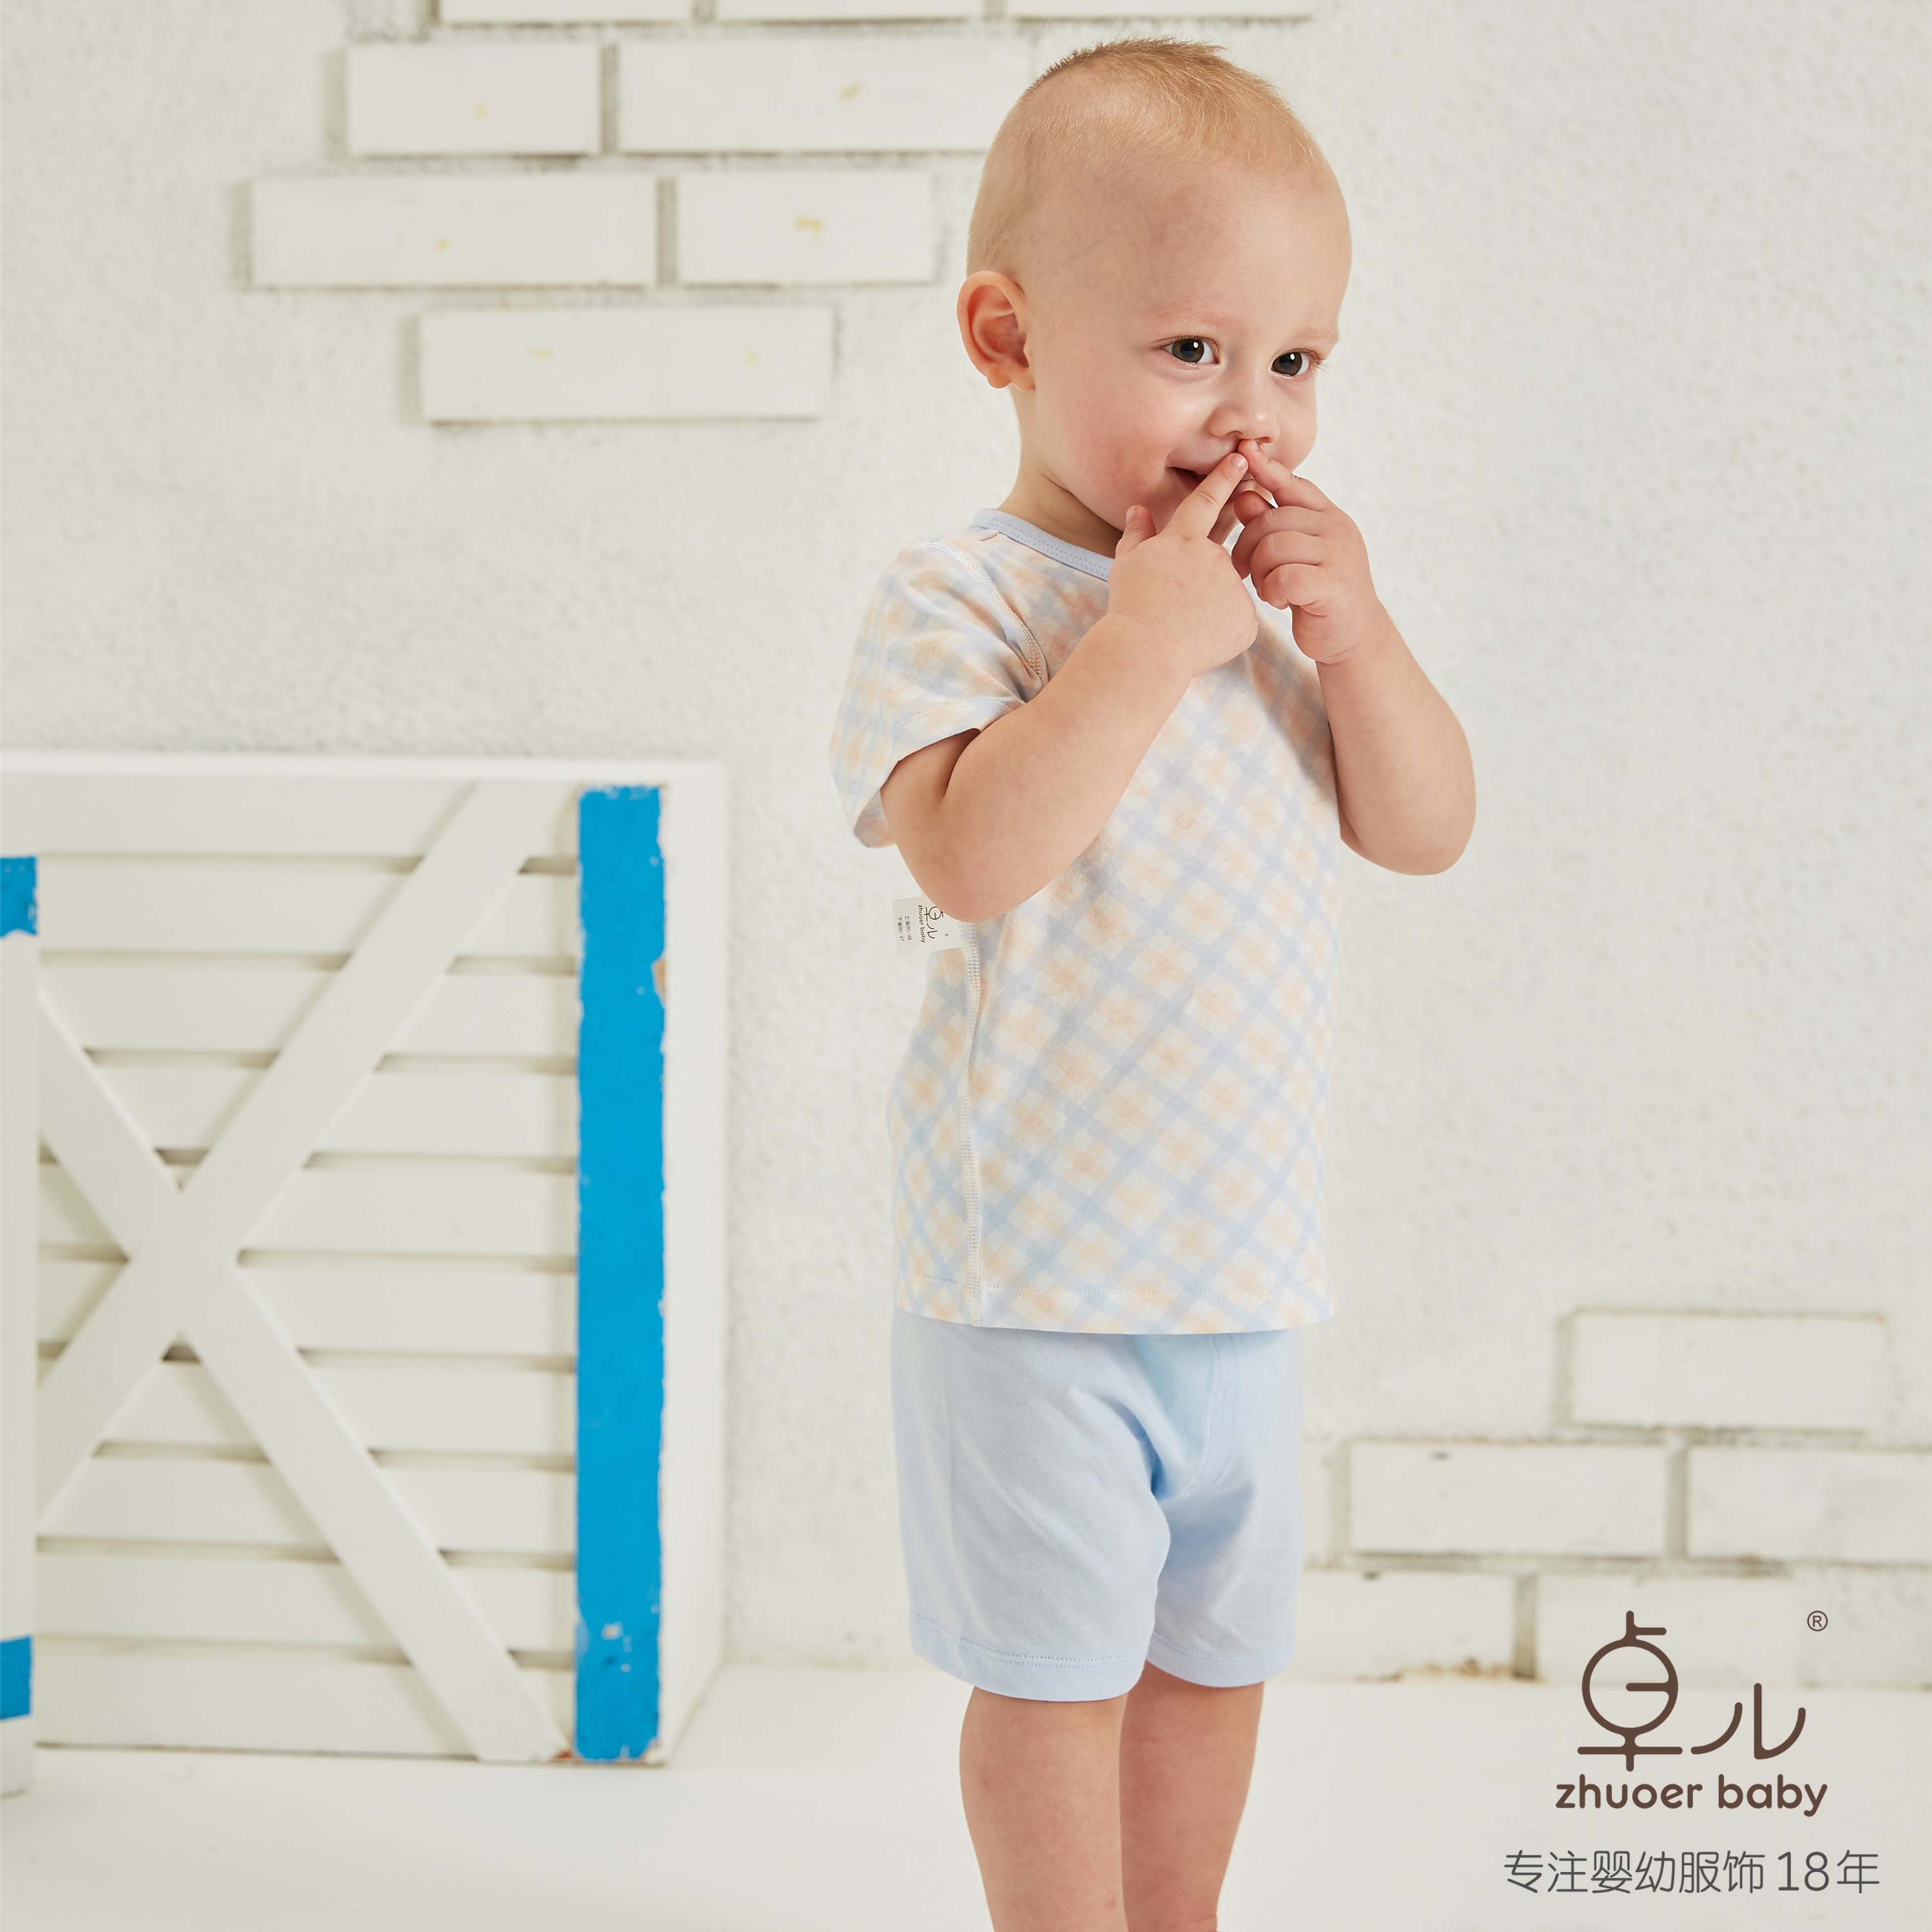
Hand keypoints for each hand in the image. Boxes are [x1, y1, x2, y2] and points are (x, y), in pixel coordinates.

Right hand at [1108, 451, 1259, 679]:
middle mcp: (1214, 557)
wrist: (1145, 652)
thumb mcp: (1126, 564)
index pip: (1207, 500)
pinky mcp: (1247, 619)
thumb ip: (1137, 534)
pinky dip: (1221, 631)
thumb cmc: (1130, 607)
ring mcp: (1234, 587)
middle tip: (1178, 599)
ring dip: (1208, 607)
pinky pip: (1237, 621)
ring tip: (1182, 627)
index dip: (1224, 478)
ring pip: (1225, 593)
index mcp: (1183, 540)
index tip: (1240, 459)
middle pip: (1214, 560)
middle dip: (1201, 577)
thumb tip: (1136, 508)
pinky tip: (1199, 641)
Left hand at [1228, 437, 1388, 665]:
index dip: (1268, 469)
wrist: (1353, 636)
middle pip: (1271, 520)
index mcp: (1327, 516)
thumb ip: (1273, 525)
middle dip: (1248, 547)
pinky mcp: (1332, 585)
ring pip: (1273, 547)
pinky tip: (1280, 600)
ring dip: (1259, 572)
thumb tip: (1244, 494)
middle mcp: (1336, 528)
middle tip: (1246, 572)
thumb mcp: (1296, 554)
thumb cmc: (1318, 592)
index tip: (1245, 451)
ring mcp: (1337, 555)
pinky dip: (1272, 591)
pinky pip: (1284, 576)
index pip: (1294, 485)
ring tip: (1268, 588)